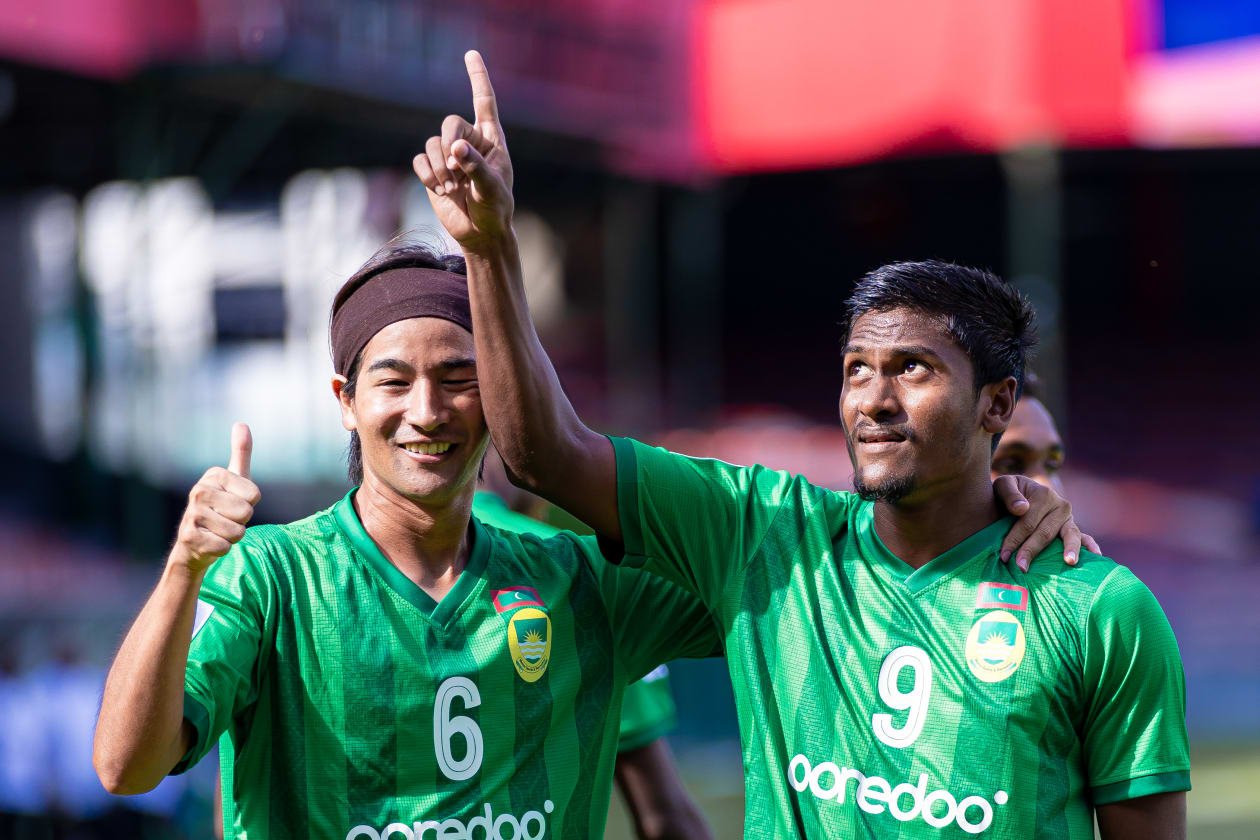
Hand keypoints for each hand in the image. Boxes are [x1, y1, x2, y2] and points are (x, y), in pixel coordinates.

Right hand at [170, 423, 260, 574]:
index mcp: (213, 475)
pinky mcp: (189, 537)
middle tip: (226, 519)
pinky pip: (225, 547)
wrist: (194, 543)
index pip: (254, 495)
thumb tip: (241, 423)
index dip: (250, 504)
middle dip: (242, 521)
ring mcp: (192, 514)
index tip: (234, 502)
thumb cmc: (221, 507)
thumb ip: (241, 453)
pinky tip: (210, 542)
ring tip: (218, 530)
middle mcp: (199, 491)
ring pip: (237, 531)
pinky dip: (223, 549)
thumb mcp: (235, 479)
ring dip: (233, 536)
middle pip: (246, 512)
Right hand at [413, 50, 513, 249]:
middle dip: (449, 146)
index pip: (484, 102)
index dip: (477, 77)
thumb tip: (455, 148)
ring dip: (439, 168)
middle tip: (457, 173)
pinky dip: (427, 175)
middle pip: (449, 123)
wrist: (481, 234)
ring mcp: (449, 156)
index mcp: (491, 140)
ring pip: (432, 144)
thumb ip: (476, 167)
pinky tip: (440, 191)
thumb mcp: (492, 189)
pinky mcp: (433, 171)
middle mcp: (469, 143)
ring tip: (452, 189)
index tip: (470, 53)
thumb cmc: (495, 210)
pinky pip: (420, 160)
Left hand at [994, 475, 1100, 571]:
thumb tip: (1022, 508)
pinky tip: (1096, 556)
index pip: (1028, 522)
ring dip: (1069, 549)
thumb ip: (1009, 494)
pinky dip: (1091, 546)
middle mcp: (1060, 506)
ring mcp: (1069, 518)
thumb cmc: (1009, 493)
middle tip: (1021, 567)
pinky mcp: (1073, 528)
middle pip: (1045, 532)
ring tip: (1069, 562)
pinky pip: (1084, 537)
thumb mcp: (1003, 486)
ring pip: (1070, 535)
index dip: (1014, 539)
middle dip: (1031, 550)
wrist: (1018, 495)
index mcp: (1044, 495)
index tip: (1003, 556)